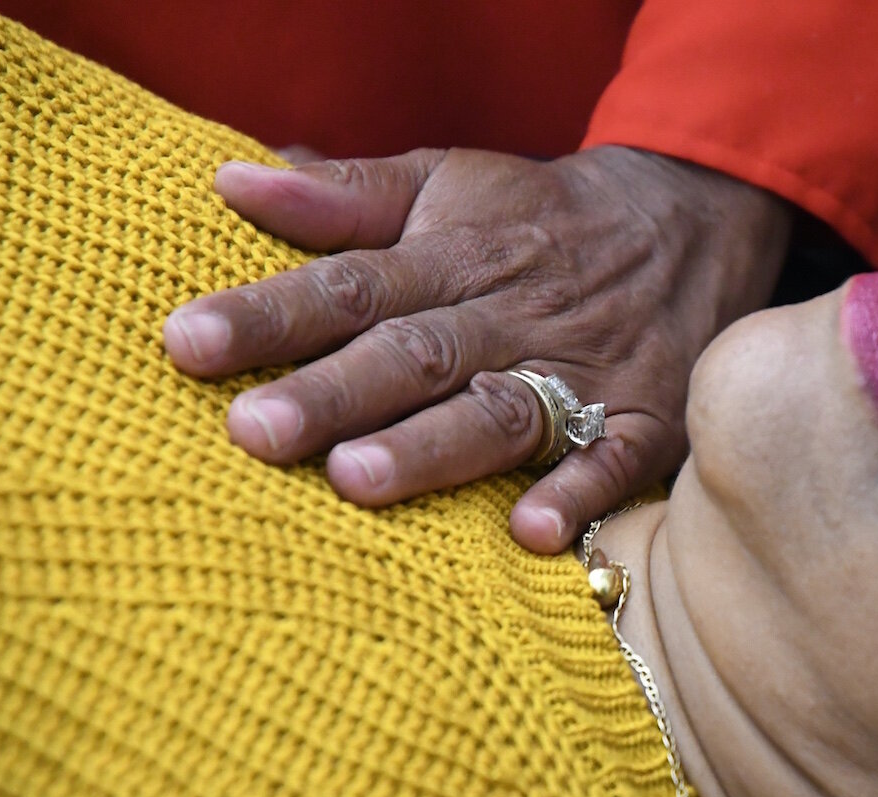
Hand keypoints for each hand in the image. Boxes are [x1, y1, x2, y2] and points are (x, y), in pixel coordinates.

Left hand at [163, 146, 791, 550]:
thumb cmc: (541, 217)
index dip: (272, 312)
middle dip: (334, 392)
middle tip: (252, 432)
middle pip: (415, 354)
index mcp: (454, 255)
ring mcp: (580, 370)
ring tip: (358, 481)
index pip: (352, 283)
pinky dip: (579, 492)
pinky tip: (533, 533)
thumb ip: (347, 195)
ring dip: (433, 447)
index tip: (186, 343)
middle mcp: (511, 314)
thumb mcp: (451, 181)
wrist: (690, 222)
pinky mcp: (644, 420)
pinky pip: (615, 459)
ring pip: (500, 411)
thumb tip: (231, 181)